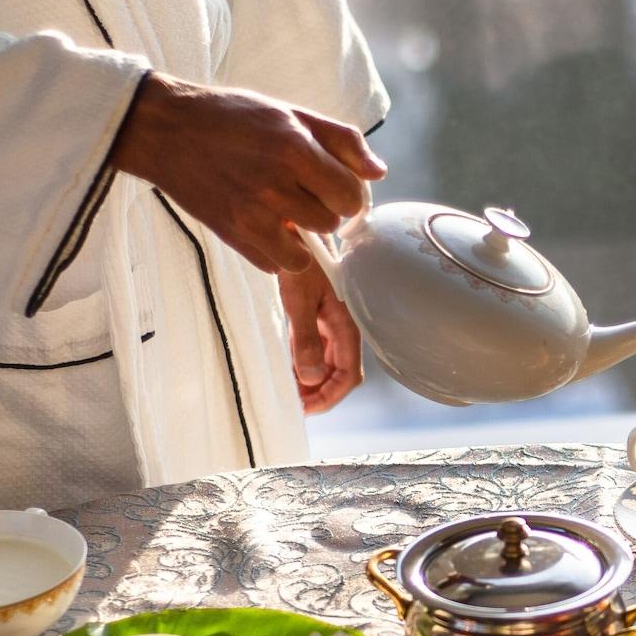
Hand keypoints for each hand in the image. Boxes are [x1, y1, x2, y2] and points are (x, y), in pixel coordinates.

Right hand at [109, 72, 385, 273]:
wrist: (166, 130)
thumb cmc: (231, 117)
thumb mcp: (289, 113)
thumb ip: (341, 141)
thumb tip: (379, 173)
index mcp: (295, 149)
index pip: (351, 196)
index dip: (347, 194)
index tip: (332, 187)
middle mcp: (277, 185)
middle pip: (331, 222)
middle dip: (322, 209)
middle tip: (299, 192)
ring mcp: (254, 215)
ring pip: (308, 250)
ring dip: (301, 234)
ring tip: (281, 209)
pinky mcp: (234, 236)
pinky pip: (277, 264)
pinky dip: (276, 250)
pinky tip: (262, 223)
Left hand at [279, 257, 363, 412]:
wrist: (296, 227)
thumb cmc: (299, 260)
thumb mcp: (299, 300)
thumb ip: (305, 341)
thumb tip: (309, 380)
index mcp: (346, 326)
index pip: (348, 376)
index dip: (329, 397)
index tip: (304, 409)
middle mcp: (342, 326)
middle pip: (339, 372)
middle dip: (319, 392)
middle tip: (292, 404)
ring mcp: (331, 320)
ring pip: (327, 361)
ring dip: (311, 379)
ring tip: (288, 389)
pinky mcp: (318, 313)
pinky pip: (316, 346)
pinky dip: (304, 361)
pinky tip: (287, 366)